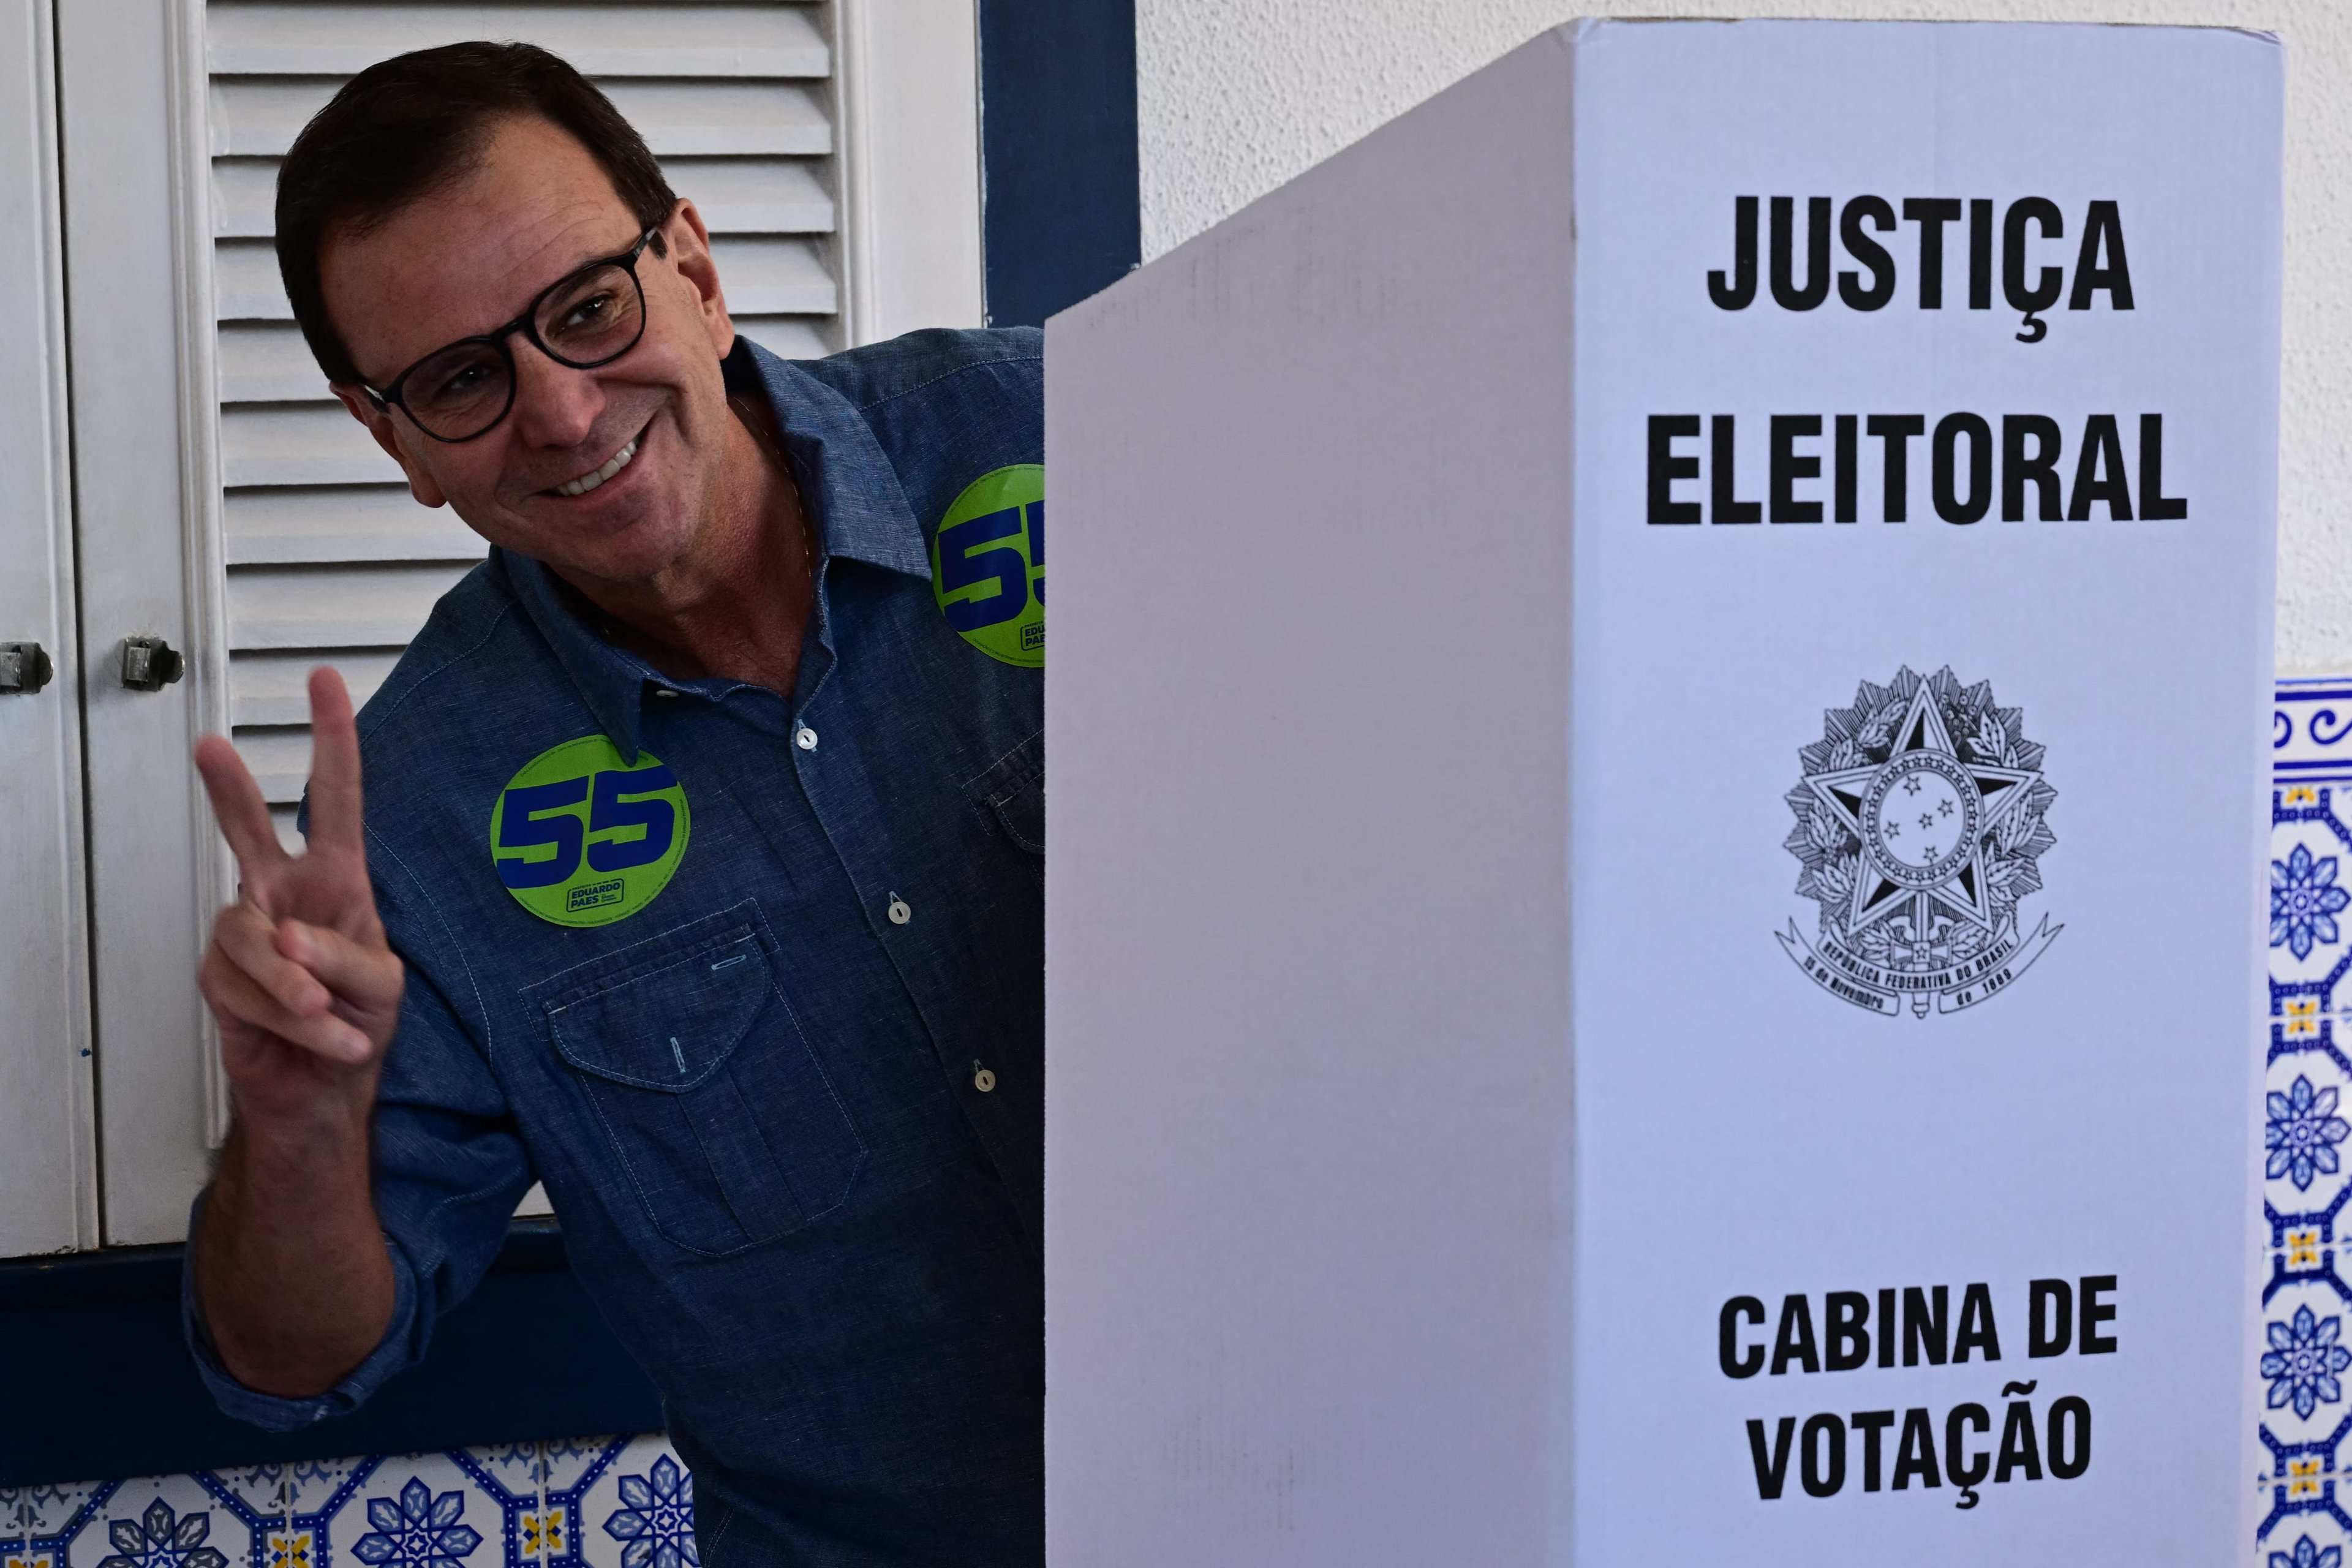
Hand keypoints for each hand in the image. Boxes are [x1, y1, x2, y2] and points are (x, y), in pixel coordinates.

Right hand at [194, 667, 403, 1126]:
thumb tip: (287, 936)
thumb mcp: (384, 988)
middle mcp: (285, 895)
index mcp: (337, 881)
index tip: (326, 683)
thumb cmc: (361, 1023)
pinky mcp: (221, 979)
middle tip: (209, 747)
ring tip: (330, 1017)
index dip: (334, 741)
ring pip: (255, 939)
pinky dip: (292, 1021)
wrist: (326, 1090)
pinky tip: (320, 1036)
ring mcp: (247, 934)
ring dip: (298, 988)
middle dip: (230, 789)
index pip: (338, 800)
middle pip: (249, 830)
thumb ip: (347, 959)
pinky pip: (246, 989)